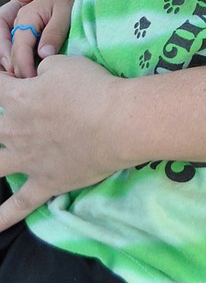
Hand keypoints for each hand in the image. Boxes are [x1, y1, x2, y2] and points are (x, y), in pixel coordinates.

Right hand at [0, 0, 76, 75]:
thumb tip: (42, 53)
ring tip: (21, 78)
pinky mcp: (34, 26)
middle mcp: (20, 16)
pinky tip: (26, 70)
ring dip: (10, 61)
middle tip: (23, 80)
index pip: (15, 41)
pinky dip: (18, 57)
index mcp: (25, 11)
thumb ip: (53, 27)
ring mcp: (25, 21)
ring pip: (9, 43)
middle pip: (5, 43)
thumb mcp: (68, 7)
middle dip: (9, 63)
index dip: (18, 61)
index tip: (28, 76)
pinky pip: (20, 43)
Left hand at [0, 56, 117, 227]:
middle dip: (0, 125)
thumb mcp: (64, 65)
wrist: (118, 122)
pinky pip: (19, 205)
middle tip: (18, 124)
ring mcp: (27, 160)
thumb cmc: (93, 88)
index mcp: (18, 98)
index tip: (9, 79)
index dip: (0, 79)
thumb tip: (39, 78)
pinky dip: (3, 218)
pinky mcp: (45, 183)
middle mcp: (15, 131)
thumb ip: (43, 71)